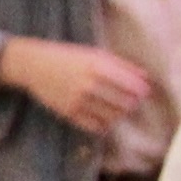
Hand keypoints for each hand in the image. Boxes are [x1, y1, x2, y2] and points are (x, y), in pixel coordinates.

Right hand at [0, 38, 154, 135]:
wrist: (34, 65)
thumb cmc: (68, 56)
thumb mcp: (95, 54)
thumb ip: (121, 65)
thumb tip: (146, 78)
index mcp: (99, 67)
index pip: (132, 86)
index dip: (142, 91)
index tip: (143, 92)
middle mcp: (90, 85)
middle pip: (125, 104)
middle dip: (132, 104)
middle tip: (131, 101)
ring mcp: (79, 101)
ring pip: (112, 117)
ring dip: (119, 114)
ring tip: (117, 109)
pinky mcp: (69, 113)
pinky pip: (95, 126)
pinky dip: (104, 125)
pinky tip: (103, 118)